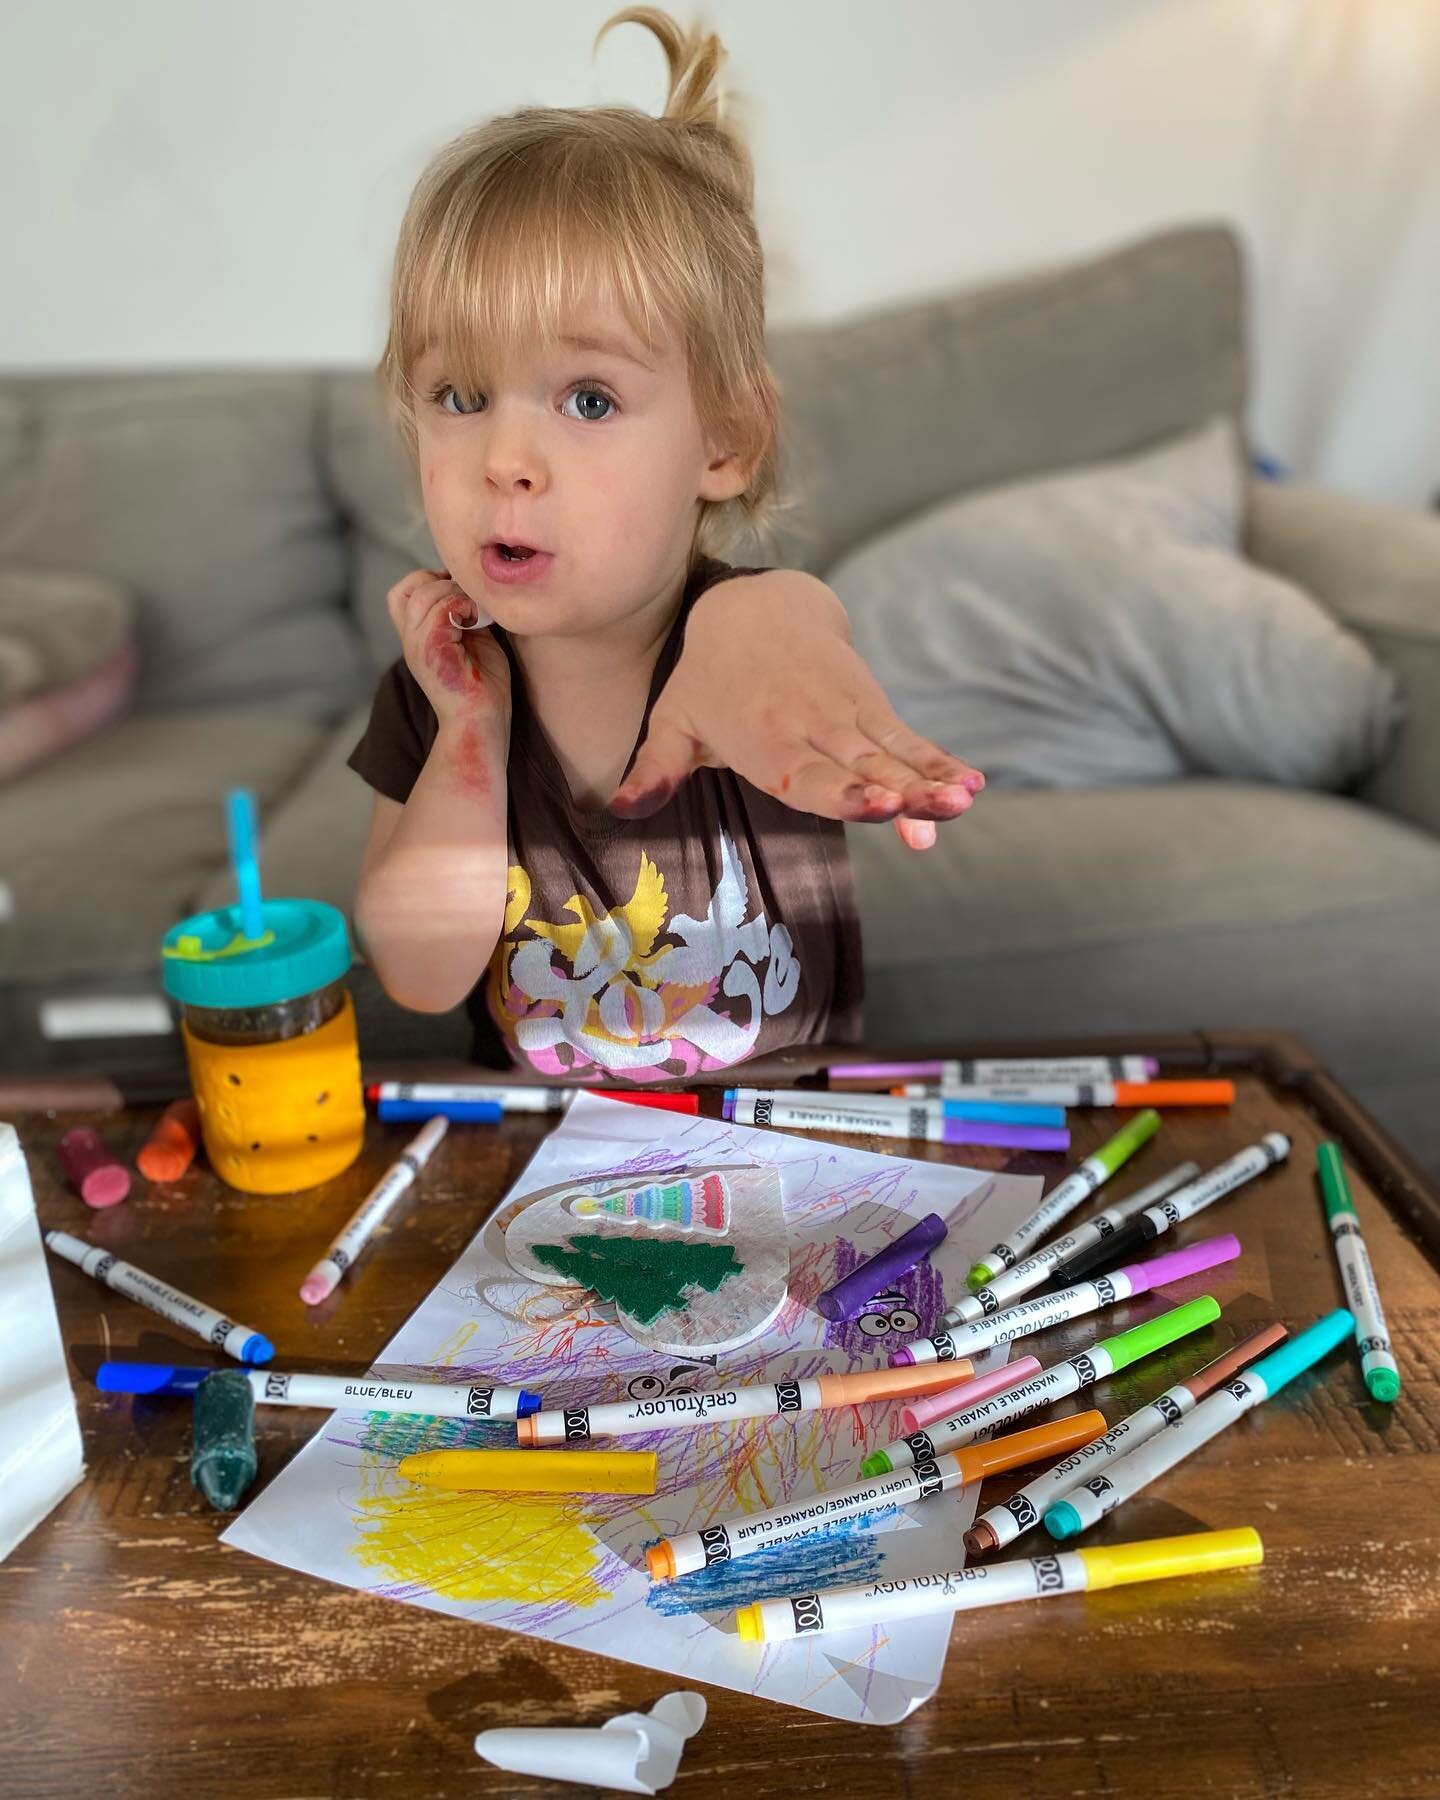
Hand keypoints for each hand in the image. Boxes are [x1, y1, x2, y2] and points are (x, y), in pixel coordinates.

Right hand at [386, 568, 510, 726]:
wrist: (482, 723)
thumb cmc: (483, 687)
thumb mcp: (472, 640)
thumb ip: (463, 615)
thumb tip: (471, 588)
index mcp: (416, 638)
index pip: (402, 593)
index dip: (428, 581)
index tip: (459, 592)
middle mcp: (411, 641)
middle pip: (409, 588)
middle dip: (443, 583)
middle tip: (470, 601)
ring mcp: (418, 646)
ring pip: (425, 594)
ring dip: (455, 593)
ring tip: (475, 611)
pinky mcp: (432, 651)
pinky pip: (441, 609)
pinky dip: (462, 604)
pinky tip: (477, 619)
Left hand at [610, 571, 983, 850]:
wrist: (753, 607)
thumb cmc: (707, 679)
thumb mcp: (674, 720)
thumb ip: (654, 770)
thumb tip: (619, 809)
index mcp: (762, 740)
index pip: (806, 775)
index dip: (841, 793)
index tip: (875, 806)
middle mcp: (810, 727)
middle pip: (861, 766)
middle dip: (900, 791)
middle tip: (934, 812)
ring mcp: (846, 714)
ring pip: (892, 753)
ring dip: (930, 779)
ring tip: (964, 802)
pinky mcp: (870, 705)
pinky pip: (908, 738)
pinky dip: (938, 760)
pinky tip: (970, 785)